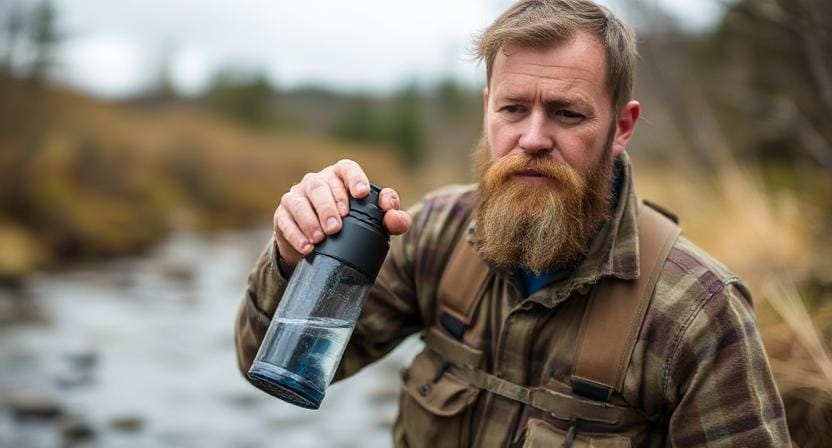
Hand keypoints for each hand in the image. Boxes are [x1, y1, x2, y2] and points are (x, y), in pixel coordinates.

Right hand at [273, 159, 411, 267]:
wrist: (319, 249)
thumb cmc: (352, 227)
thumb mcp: (374, 224)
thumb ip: (392, 219)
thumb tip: (395, 218)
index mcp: (340, 177)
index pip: (346, 168)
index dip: (354, 178)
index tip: (360, 194)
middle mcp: (317, 182)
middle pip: (320, 186)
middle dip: (328, 206)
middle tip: (336, 227)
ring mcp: (297, 197)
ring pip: (299, 201)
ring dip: (310, 220)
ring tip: (321, 238)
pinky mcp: (282, 215)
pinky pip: (286, 220)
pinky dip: (296, 234)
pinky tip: (307, 246)